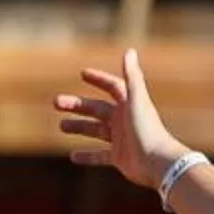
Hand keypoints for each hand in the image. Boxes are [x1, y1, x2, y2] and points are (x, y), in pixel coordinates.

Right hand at [54, 50, 184, 191]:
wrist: (157, 163)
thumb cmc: (147, 129)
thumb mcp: (136, 100)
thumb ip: (132, 76)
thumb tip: (129, 50)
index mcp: (129, 105)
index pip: (113, 87)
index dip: (99, 79)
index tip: (83, 73)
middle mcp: (125, 120)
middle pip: (97, 109)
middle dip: (77, 105)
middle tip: (56, 102)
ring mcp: (122, 140)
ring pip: (96, 131)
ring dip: (79, 127)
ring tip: (61, 125)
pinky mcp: (120, 158)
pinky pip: (100, 156)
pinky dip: (87, 156)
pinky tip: (72, 156)